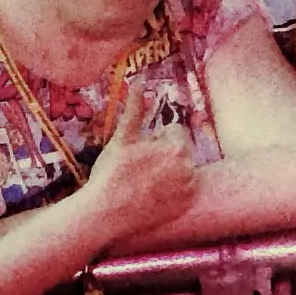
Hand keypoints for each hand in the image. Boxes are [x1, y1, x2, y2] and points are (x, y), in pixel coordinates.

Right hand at [75, 112, 196, 248]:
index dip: (155, 140)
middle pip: (180, 151)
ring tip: (146, 184)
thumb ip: (134, 110)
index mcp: (177, 146)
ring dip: (170, 172)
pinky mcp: (186, 205)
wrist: (105, 213)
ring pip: (183, 170)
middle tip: (141, 170)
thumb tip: (138, 81)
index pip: (174, 132)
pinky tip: (154, 196)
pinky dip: (175, 191)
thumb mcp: (122, 139)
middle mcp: (189, 166)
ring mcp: (189, 188)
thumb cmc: (111, 173)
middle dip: (164, 155)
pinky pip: (185, 191)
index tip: (140, 154)